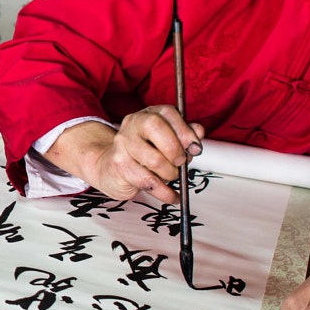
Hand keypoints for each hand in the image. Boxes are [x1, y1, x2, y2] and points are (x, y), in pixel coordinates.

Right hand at [45, 110, 204, 203]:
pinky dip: (165, 193)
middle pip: (155, 128)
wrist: (110, 169)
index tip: (195, 147)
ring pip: (154, 159)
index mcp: (148, 115)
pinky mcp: (119, 166)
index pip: (167, 113)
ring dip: (170, 174)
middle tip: (181, 162)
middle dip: (175, 149)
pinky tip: (172, 196)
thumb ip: (184, 136)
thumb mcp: (167, 142)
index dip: (185, 130)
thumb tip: (199, 131)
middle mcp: (132, 125)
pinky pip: (147, 182)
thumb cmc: (143, 155)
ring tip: (171, 177)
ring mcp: (123, 144)